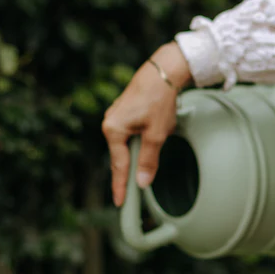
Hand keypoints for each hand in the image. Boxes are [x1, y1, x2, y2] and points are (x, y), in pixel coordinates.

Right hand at [102, 42, 191, 206]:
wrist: (164, 70)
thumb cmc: (159, 100)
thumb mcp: (157, 134)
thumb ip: (149, 160)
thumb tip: (142, 183)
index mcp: (113, 130)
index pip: (118, 165)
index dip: (121, 186)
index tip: (120, 203)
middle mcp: (110, 123)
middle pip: (123, 155)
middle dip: (137, 162)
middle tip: (143, 179)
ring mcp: (117, 116)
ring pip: (131, 143)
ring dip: (146, 145)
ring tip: (162, 129)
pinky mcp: (126, 111)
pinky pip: (134, 132)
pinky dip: (146, 135)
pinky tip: (159, 125)